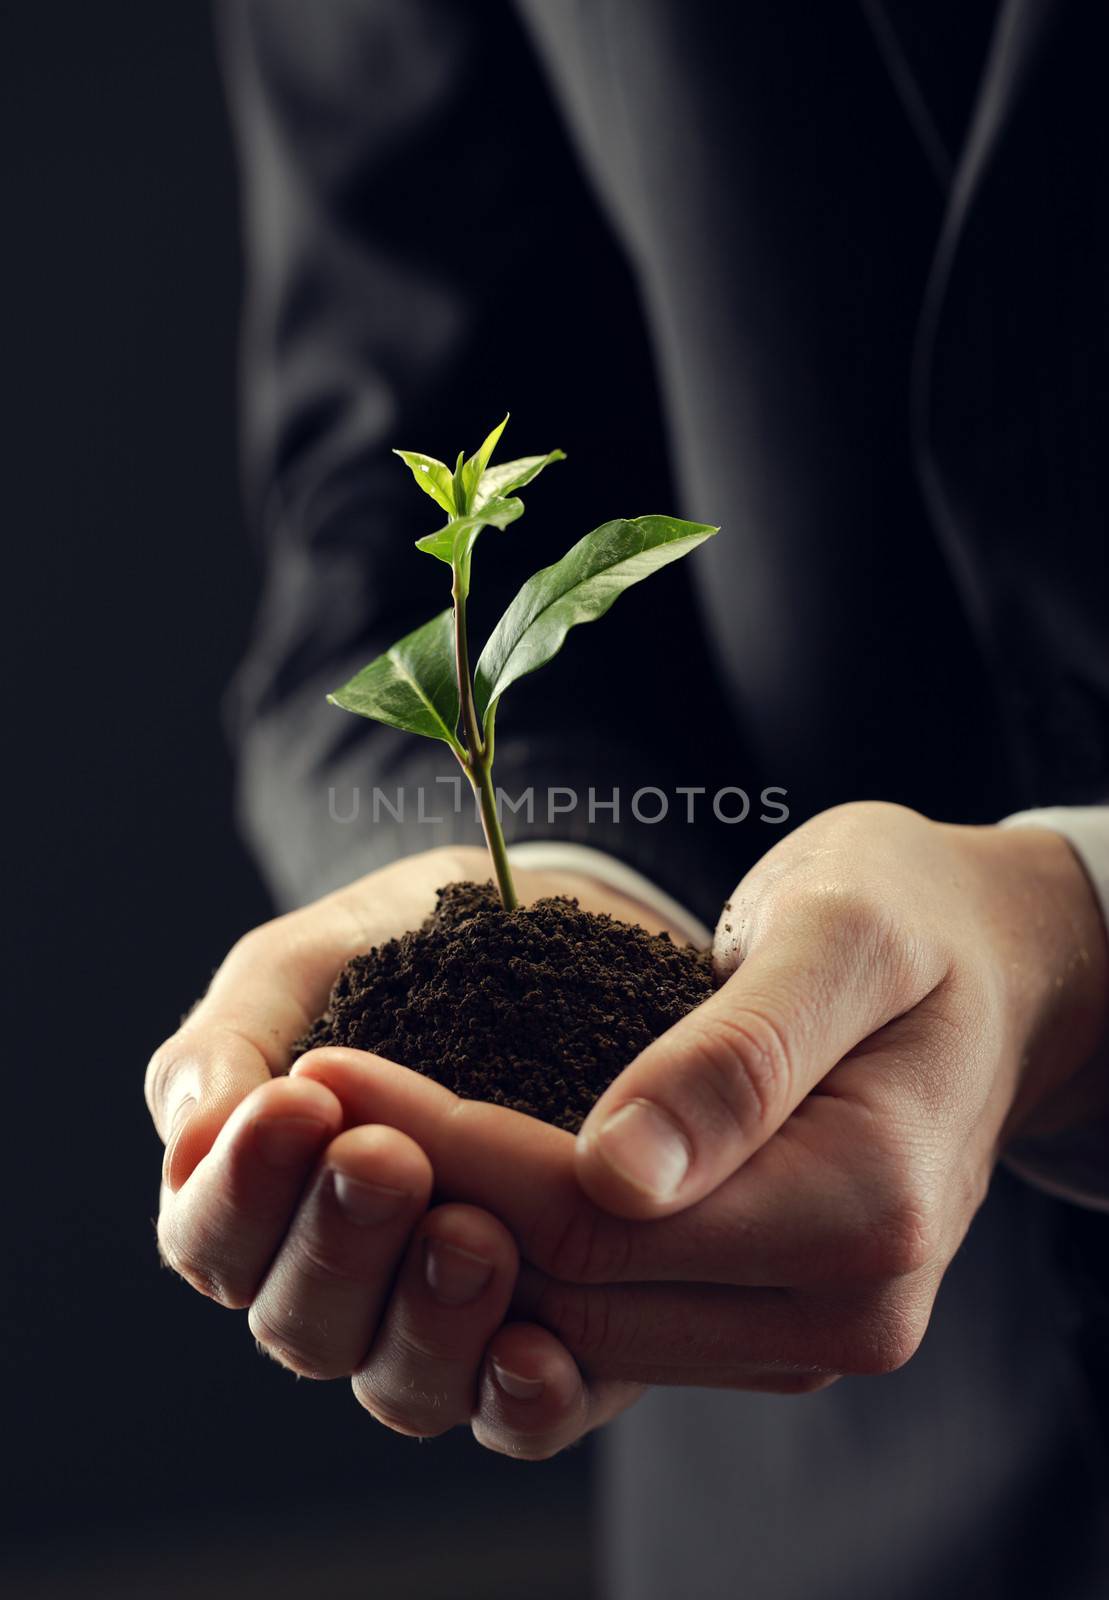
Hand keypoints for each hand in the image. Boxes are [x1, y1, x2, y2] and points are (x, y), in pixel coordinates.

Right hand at [144, 846, 659, 1456]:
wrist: (559, 929)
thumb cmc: (404, 947)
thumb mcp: (311, 965)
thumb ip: (235, 1044)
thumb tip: (193, 1143)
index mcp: (262, 1201)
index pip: (212, 1240)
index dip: (241, 1191)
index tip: (300, 1104)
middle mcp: (346, 1282)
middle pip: (302, 1326)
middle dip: (337, 1246)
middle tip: (386, 1159)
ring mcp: (448, 1320)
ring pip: (404, 1385)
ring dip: (427, 1321)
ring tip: (473, 1236)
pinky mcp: (564, 1341)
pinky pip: (523, 1415)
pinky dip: (522, 1401)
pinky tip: (538, 1356)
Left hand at [290, 802, 1107, 1449]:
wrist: (990, 973)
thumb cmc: (915, 925)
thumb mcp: (842, 938)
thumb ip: (741, 1054)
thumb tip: (620, 1173)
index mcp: (863, 1209)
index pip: (601, 1217)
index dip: (453, 1145)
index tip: (331, 1068)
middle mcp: (841, 1309)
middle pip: (577, 1291)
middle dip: (430, 1199)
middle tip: (304, 1106)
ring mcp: (806, 1329)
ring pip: (582, 1325)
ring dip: (458, 1239)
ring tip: (344, 1142)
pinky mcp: (771, 1320)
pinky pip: (618, 1319)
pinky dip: (522, 1257)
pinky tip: (446, 1182)